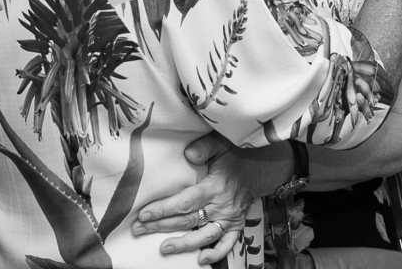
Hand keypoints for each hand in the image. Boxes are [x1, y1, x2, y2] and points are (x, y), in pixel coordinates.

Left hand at [133, 134, 250, 264]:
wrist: (262, 166)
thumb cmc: (237, 154)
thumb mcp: (221, 143)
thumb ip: (204, 147)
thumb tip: (187, 155)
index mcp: (215, 186)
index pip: (186, 201)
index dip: (164, 209)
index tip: (144, 214)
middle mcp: (222, 205)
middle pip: (188, 220)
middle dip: (161, 226)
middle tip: (139, 230)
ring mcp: (230, 217)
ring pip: (204, 236)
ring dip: (183, 244)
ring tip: (163, 248)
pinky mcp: (237, 224)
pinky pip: (227, 243)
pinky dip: (216, 253)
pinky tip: (201, 259)